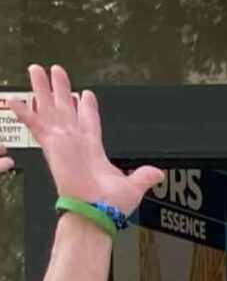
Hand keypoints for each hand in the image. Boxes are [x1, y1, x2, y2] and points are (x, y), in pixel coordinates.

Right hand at [3, 67, 163, 217]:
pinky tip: (13, 99)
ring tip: (36, 70)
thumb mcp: (133, 186)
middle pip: (66, 108)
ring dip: (42, 89)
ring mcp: (61, 142)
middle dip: (61, 89)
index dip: (88, 107)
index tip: (86, 93)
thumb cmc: (110, 205)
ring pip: (49, 108)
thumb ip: (144, 176)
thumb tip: (158, 174)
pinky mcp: (51, 145)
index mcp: (93, 150)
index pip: (89, 122)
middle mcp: (75, 143)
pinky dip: (23, 111)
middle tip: (55, 71)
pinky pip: (33, 124)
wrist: (95, 211)